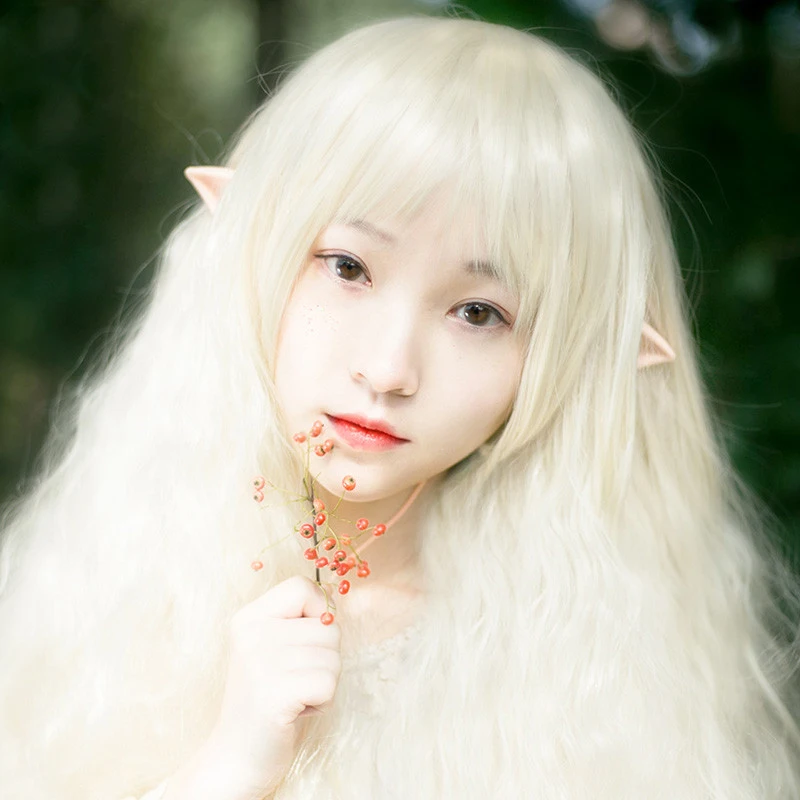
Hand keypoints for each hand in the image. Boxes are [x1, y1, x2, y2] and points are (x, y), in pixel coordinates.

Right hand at [205, 575, 340, 793]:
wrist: (237, 755)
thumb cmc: (268, 697)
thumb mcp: (272, 646)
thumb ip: (297, 620)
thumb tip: (334, 602)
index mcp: (249, 617)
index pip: (302, 587)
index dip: (318, 612)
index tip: (303, 641)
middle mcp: (251, 634)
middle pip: (328, 627)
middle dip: (324, 658)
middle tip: (293, 680)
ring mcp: (260, 664)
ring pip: (333, 657)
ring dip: (324, 682)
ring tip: (294, 696)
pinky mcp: (274, 695)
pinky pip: (328, 683)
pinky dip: (323, 702)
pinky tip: (296, 711)